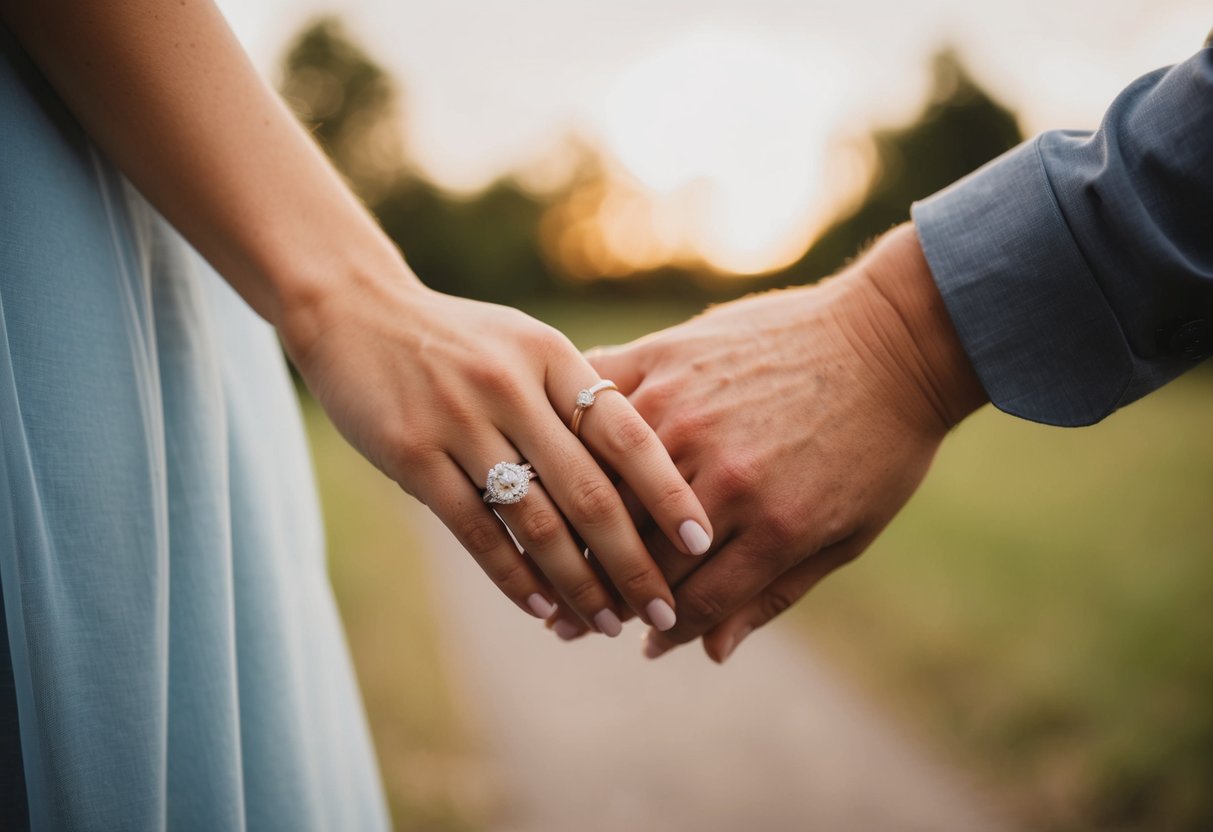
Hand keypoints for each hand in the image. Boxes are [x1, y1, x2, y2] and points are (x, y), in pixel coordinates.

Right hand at [281, 262, 712, 635]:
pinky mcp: (413, 455)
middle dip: (632, 561)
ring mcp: (461, 421)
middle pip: (590, 490)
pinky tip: (543, 609)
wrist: (355, 309)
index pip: (627, 435)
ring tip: (606, 623)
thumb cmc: (457, 338)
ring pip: (536, 521)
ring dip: (577, 582)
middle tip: (662, 610)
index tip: (702, 543)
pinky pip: (476, 530)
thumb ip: (575, 395)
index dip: (669, 493)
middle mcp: (513, 388)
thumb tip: (638, 472)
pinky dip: (514, 576)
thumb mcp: (525, 345)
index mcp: (553, 358)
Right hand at [556, 225, 985, 657]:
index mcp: (775, 526)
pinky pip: (603, 402)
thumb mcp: (846, 534)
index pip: (693, 600)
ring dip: (578, 525)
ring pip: (608, 483)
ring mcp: (689, 411)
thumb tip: (709, 653)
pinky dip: (577, 433)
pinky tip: (560, 458)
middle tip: (578, 618)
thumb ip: (773, 595)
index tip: (640, 641)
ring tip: (558, 553)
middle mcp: (723, 474)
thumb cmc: (880, 443)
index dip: (662, 629)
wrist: (893, 338)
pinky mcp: (670, 358)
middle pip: (640, 552)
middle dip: (607, 594)